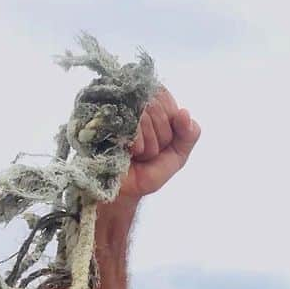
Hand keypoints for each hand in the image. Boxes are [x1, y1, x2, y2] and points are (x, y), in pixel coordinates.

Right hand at [118, 87, 200, 201]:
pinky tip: (130, 153)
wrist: (121, 191)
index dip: (169, 123)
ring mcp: (112, 107)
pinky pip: (133, 124)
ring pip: (146, 115)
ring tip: (137, 154)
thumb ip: (188, 134)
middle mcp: (127, 99)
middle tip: (148, 152)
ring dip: (148, 145)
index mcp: (147, 102)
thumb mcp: (176, 155)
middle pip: (157, 106)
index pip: (165, 97)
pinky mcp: (101, 119)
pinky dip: (138, 144)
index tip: (162, 142)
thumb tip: (185, 114)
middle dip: (160, 137)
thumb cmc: (146, 171)